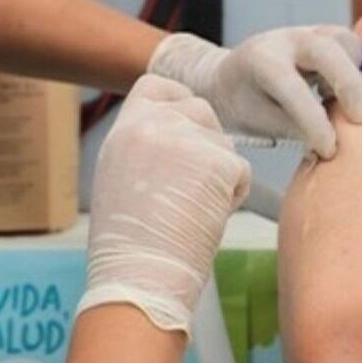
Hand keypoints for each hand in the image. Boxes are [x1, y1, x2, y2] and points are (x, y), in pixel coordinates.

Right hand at [77, 75, 251, 334]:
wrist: (139, 277)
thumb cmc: (130, 243)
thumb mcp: (119, 176)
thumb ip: (144, 144)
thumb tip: (177, 131)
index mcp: (125, 128)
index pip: (157, 85)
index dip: (177, 101)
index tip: (185, 126)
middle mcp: (154, 125)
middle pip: (200, 110)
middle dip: (208, 142)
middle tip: (192, 187)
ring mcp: (187, 141)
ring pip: (225, 143)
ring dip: (220, 173)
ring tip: (191, 211)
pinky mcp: (219, 162)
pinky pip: (242, 170)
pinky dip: (234, 195)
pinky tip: (207, 219)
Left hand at [147, 26, 361, 157]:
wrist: (231, 76)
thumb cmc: (244, 103)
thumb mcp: (261, 122)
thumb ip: (296, 128)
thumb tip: (332, 142)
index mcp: (261, 60)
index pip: (292, 87)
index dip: (313, 120)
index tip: (328, 148)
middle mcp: (286, 39)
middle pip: (327, 49)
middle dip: (348, 85)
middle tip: (360, 120)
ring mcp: (308, 32)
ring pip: (345, 41)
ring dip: (355, 73)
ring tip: (343, 103)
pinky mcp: (325, 36)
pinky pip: (351, 45)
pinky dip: (356, 68)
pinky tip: (342, 93)